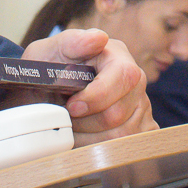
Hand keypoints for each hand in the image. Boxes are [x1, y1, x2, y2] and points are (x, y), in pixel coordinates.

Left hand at [22, 28, 154, 143]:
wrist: (45, 92)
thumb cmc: (49, 70)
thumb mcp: (49, 50)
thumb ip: (72, 41)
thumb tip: (98, 38)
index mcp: (117, 55)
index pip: (123, 77)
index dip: (96, 97)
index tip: (71, 106)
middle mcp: (135, 80)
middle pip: (119, 113)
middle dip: (86, 121)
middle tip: (67, 116)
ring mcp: (141, 105)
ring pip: (121, 136)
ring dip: (89, 137)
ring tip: (74, 125)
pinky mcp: (141, 128)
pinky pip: (126, 148)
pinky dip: (101, 148)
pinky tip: (87, 136)